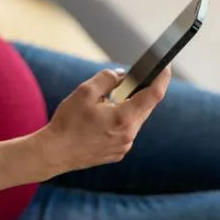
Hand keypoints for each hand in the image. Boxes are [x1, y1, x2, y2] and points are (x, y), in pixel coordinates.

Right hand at [34, 66, 170, 175]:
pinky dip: (120, 121)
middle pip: (145, 107)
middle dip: (142, 91)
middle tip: (137, 77)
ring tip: (118, 96)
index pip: (154, 94)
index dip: (162, 77)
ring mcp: (124, 146)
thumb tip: (122, 76)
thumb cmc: (68, 122)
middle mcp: (129, 134)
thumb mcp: (85, 92)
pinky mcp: (117, 153)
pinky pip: (126, 132)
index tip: (165, 66)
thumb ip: (107, 78)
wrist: (54, 153)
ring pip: (135, 120)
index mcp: (124, 118)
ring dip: (130, 106)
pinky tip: (107, 116)